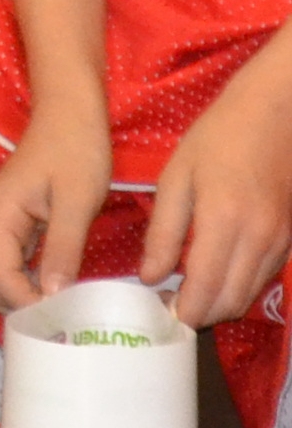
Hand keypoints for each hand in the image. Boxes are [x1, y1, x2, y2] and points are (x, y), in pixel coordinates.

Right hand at [0, 95, 119, 311]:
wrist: (69, 115)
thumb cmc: (76, 152)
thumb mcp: (76, 202)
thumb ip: (63, 248)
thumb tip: (54, 296)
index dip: (28, 304)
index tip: (67, 317)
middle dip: (21, 307)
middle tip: (66, 317)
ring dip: (23, 297)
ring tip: (66, 305)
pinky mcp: (10, 224)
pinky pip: (9, 265)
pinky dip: (28, 283)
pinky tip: (59, 286)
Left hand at [142, 45, 291, 330]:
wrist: (278, 114)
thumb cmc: (218, 137)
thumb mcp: (176, 176)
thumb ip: (163, 231)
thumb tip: (150, 277)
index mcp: (224, 223)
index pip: (205, 291)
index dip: (183, 311)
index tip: (159, 313)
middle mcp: (259, 241)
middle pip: (231, 303)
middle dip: (201, 313)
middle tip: (170, 303)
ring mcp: (280, 242)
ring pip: (250, 295)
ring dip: (221, 303)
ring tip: (188, 291)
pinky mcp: (289, 239)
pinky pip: (264, 278)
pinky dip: (240, 286)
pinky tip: (216, 273)